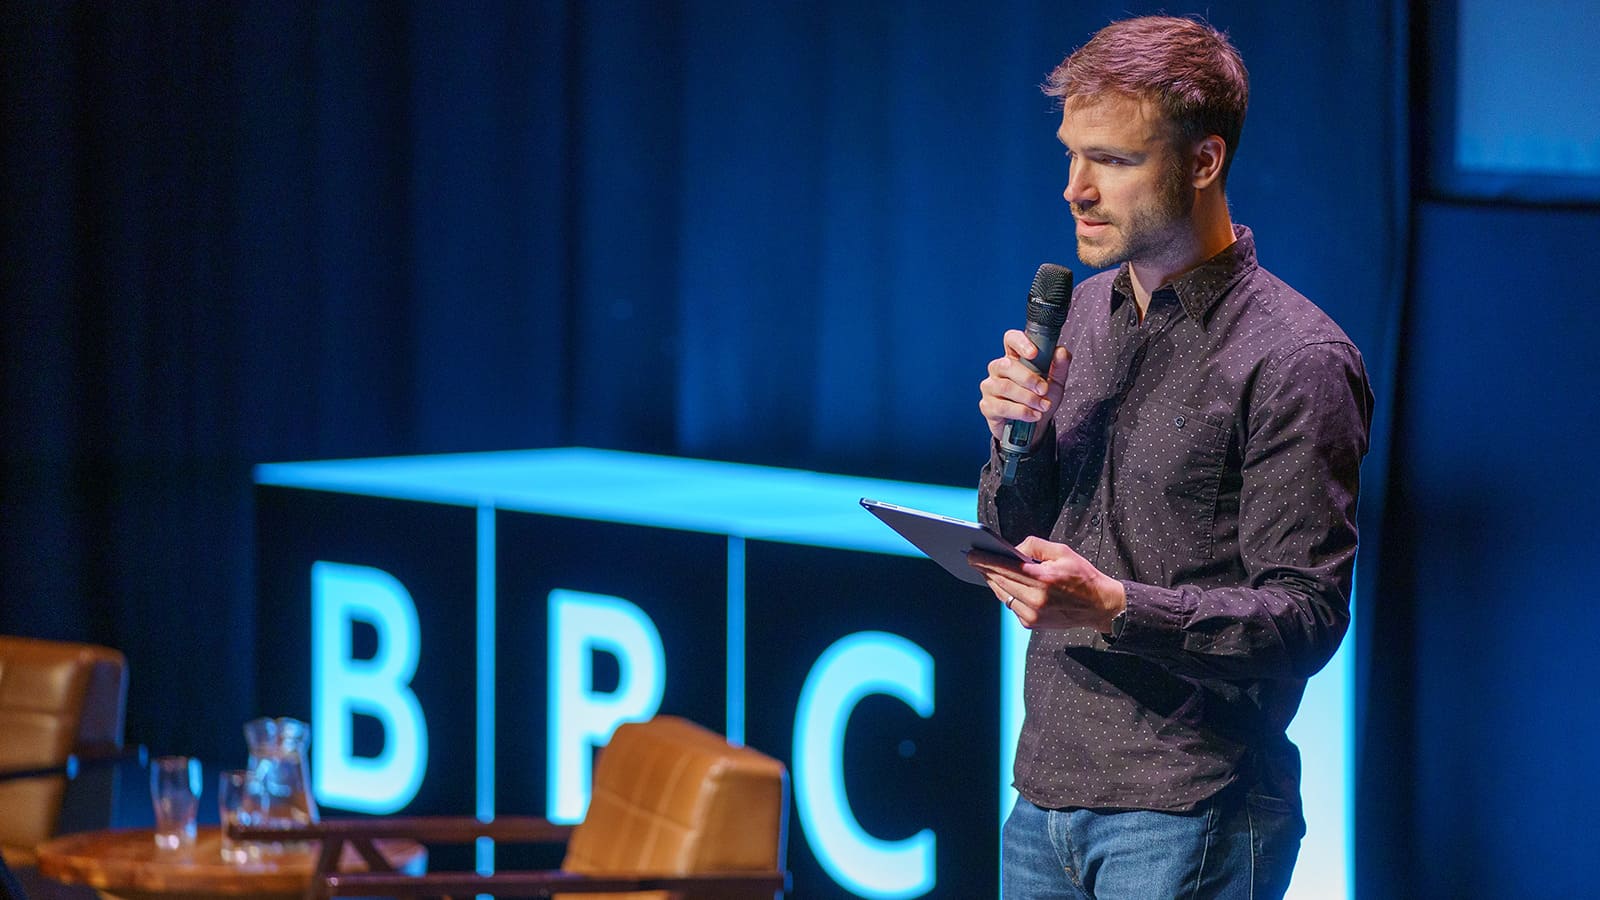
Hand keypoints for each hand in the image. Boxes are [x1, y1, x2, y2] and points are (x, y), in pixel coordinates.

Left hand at [968, 536, 1125, 631]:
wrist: (1100, 606)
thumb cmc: (1083, 577)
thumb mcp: (1062, 552)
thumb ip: (1035, 546)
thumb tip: (1012, 549)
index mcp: (1044, 579)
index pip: (1006, 567)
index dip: (985, 561)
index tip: (972, 555)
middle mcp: (1036, 599)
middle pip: (1000, 582)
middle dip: (986, 570)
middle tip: (974, 560)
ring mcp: (1033, 614)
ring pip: (1003, 595)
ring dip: (994, 582)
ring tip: (987, 570)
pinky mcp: (1032, 624)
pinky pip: (1011, 606)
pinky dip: (1007, 594)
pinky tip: (1005, 585)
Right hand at [978, 330, 1070, 446]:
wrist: (1036, 426)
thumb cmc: (1042, 398)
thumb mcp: (1056, 382)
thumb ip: (1060, 366)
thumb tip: (1060, 352)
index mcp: (1015, 357)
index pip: (1011, 339)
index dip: (1020, 343)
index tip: (1034, 354)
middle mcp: (998, 369)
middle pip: (1006, 365)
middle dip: (1028, 378)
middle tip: (1044, 390)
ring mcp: (990, 387)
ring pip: (1005, 387)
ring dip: (1028, 398)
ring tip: (1043, 406)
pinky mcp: (987, 406)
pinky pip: (1002, 407)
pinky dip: (1021, 412)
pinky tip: (1033, 415)